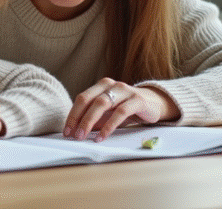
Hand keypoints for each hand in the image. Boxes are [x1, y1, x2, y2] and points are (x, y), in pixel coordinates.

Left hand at [63, 78, 179, 140]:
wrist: (154, 104)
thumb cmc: (127, 109)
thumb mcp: (108, 113)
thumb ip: (94, 119)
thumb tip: (75, 131)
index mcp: (101, 86)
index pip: (82, 98)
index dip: (73, 115)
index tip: (66, 131)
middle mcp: (111, 85)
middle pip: (89, 100)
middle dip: (79, 119)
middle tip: (73, 135)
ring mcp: (124, 90)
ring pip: (102, 104)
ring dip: (90, 121)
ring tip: (83, 136)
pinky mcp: (137, 100)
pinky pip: (120, 112)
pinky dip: (109, 126)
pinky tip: (102, 136)